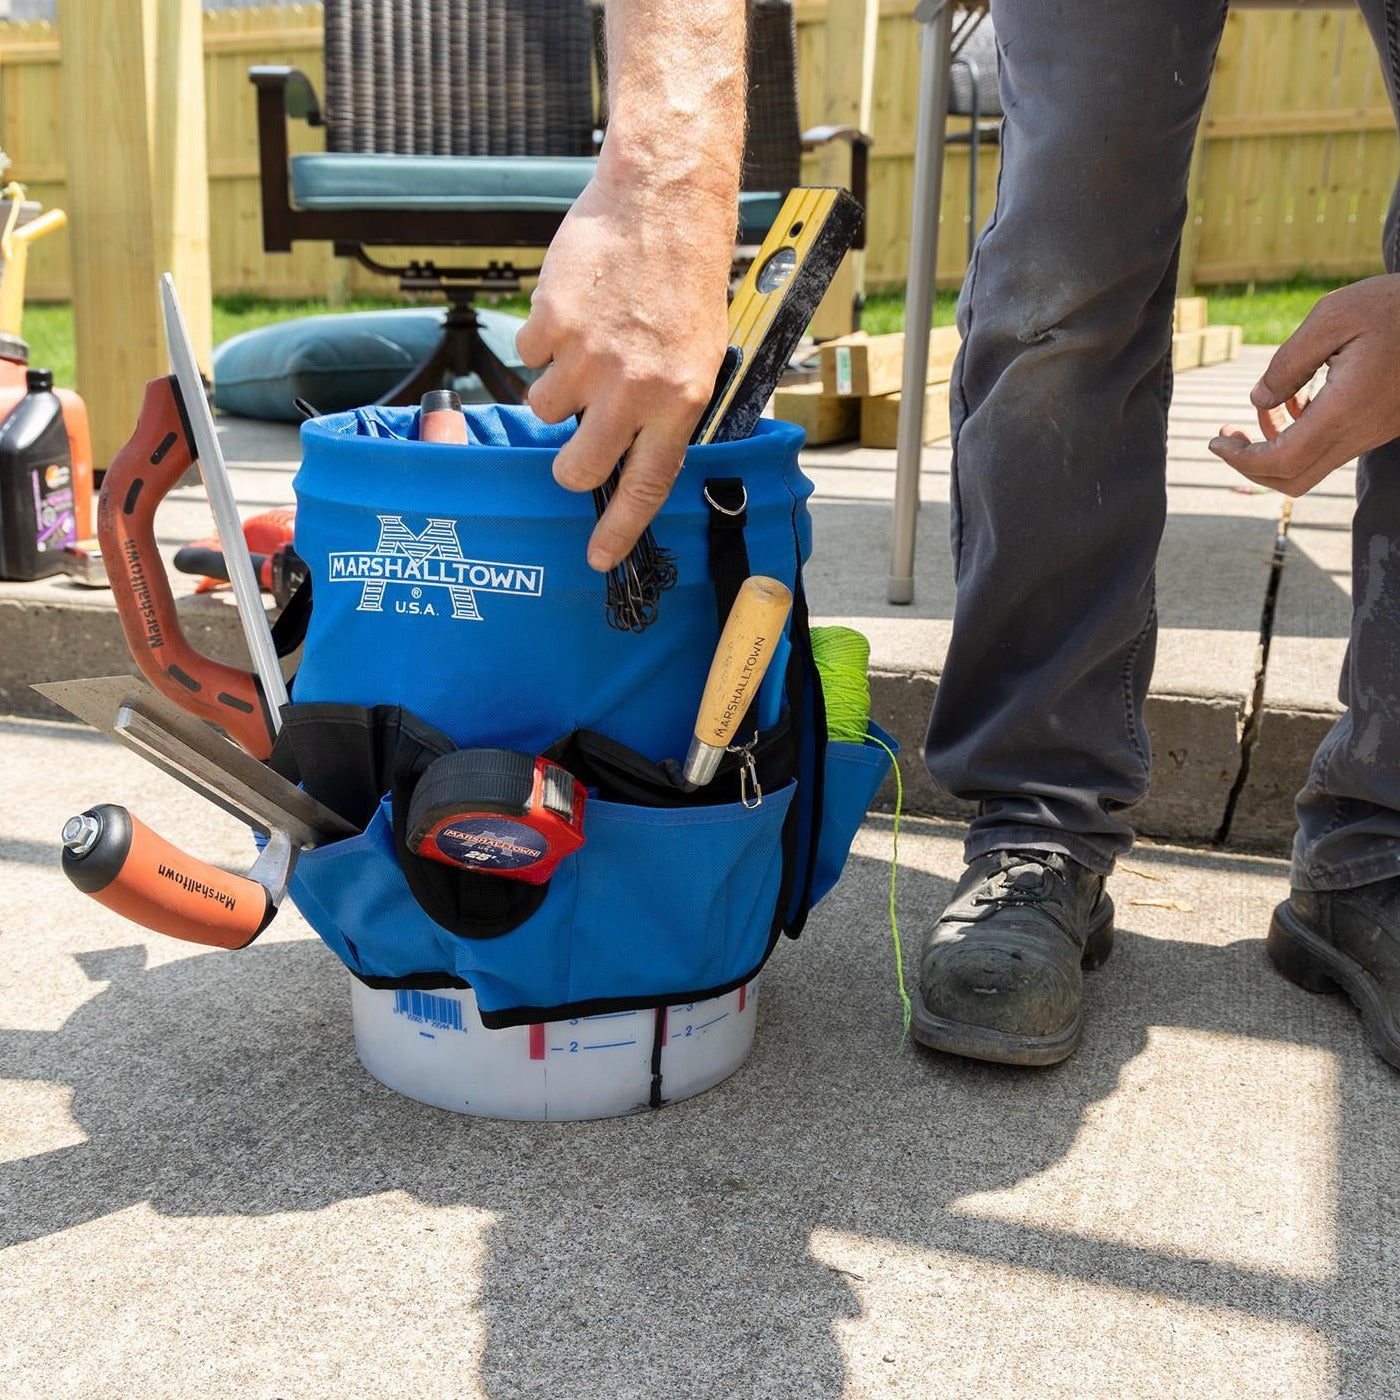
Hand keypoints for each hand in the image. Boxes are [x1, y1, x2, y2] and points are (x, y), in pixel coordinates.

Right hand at [516, 165, 734, 571]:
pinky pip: (529, 354)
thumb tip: (637, 455)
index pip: (645, 486)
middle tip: (576, 439)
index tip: (599, 557)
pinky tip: (576, 309)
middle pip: (576, 465)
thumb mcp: (703, 354)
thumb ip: (669, 408)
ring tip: (589, 345)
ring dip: (557, 387)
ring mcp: (587, 356)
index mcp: (679, 401)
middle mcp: (632, 388)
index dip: (619, 528)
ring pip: (543, 408)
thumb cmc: (687, 277)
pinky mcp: (551, 322)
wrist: (663, 203)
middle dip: (569, 463)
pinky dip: (544, 339)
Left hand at [1208, 274, 1399, 494]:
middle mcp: (1361, 432)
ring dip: (1276, 446)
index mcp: (1346, 410)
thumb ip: (1288, 362)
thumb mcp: (1333, 316)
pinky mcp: (1379, 426)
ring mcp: (1373, 434)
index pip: (1282, 461)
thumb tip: (1259, 398)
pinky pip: (1332, 448)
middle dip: (1250, 464)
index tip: (1216, 442)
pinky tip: (1296, 401)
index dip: (1241, 459)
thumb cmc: (1395, 305)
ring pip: (1311, 466)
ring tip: (1265, 406)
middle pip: (1292, 479)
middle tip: (1226, 437)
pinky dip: (1301, 435)